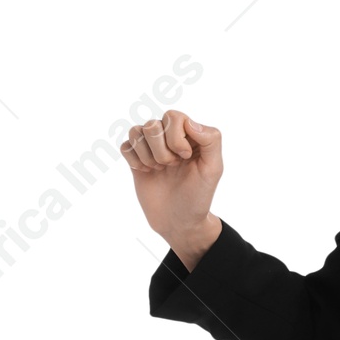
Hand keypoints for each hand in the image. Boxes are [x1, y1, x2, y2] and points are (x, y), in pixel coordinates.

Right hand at [121, 108, 223, 256]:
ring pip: (136, 132)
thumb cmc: (198, 196)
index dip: (176, 137)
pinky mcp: (136, 160)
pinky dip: (134, 160)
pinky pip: (125, 146)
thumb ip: (211, 140)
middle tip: (172, 166)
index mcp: (189, 135)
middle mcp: (169, 137)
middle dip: (162, 150)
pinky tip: (145, 172)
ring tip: (159, 170)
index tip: (185, 157)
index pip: (174, 117)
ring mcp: (151, 148)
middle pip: (153, 124)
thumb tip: (189, 123)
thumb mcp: (213, 169)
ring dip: (148, 155)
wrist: (179, 222)